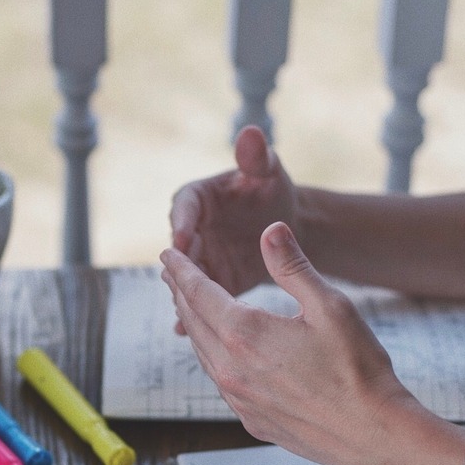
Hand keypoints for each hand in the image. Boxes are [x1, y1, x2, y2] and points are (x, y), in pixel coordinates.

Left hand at [160, 221, 422, 464]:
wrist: (371, 434)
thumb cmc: (357, 370)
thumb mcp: (329, 306)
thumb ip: (293, 267)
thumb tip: (270, 231)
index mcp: (244, 334)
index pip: (198, 292)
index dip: (182, 269)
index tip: (169, 253)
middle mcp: (231, 369)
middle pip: (193, 322)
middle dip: (181, 293)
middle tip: (171, 274)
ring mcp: (238, 398)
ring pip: (203, 353)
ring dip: (193, 326)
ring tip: (190, 307)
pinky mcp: (250, 419)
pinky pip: (219, 380)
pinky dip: (212, 356)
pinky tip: (219, 351)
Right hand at [168, 125, 297, 297]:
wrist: (286, 224)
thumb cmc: (273, 190)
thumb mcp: (268, 171)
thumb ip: (256, 156)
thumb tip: (250, 132)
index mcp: (197, 198)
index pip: (183, 208)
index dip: (181, 223)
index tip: (181, 238)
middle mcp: (188, 229)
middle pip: (178, 248)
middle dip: (179, 265)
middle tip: (178, 281)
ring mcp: (197, 258)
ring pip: (184, 276)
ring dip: (182, 293)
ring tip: (182, 310)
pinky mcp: (209, 282)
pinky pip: (197, 297)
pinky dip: (191, 314)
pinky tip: (186, 332)